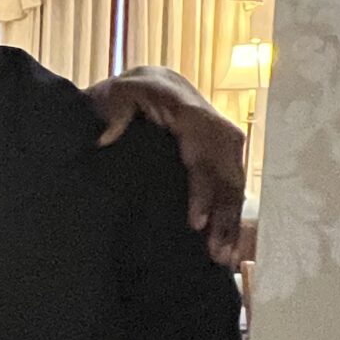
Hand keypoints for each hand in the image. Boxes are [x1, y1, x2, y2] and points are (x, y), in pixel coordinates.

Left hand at [90, 65, 247, 267]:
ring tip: (225, 257)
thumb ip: (113, 111)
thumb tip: (105, 138)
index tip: (195, 223)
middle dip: (224, 214)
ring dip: (233, 220)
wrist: (146, 81)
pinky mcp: (222, 151)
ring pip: (234, 182)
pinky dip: (233, 212)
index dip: (203, 190)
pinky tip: (231, 241)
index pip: (203, 154)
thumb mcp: (115, 93)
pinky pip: (233, 183)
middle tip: (215, 252)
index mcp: (188, 109)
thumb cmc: (125, 91)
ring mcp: (220, 137)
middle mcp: (212, 123)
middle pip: (227, 174)